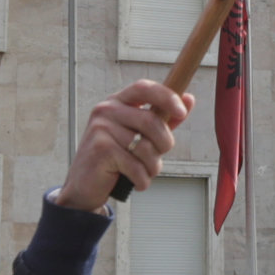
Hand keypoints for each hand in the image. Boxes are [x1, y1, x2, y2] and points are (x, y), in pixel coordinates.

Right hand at [57, 82, 192, 214]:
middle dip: (163, 145)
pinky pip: (136, 167)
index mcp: (117, 101)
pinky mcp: (101, 149)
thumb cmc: (114, 158)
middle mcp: (107, 110)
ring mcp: (101, 129)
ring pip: (146, 147)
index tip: (182, 111)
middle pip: (151, 121)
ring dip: (153, 167)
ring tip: (143, 172)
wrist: (84, 186)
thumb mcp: (140, 135)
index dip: (167, 97)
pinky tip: (135, 182)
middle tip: (157, 158)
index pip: (145, 88)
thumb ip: (163, 118)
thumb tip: (190, 99)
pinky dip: (142, 180)